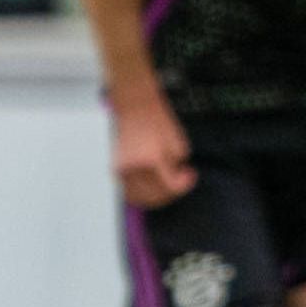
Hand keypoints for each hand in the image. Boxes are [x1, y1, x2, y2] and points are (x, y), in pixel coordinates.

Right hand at [109, 91, 193, 207]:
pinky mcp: (115, 170)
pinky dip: (142, 194)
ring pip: (139, 198)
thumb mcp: (178, 143)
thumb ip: (177, 166)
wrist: (134, 108)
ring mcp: (120, 171)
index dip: (184, 185)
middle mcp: (131, 168)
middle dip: (172, 192)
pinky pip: (128, 192)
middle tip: (181, 180)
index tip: (190, 173)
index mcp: (150, 160)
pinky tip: (153, 186)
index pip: (170, 186)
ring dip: (156, 196)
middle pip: (154, 196)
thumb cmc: (157, 122)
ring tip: (167, 184)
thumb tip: (176, 181)